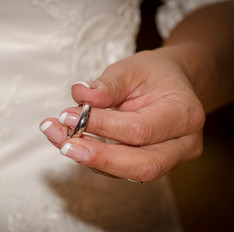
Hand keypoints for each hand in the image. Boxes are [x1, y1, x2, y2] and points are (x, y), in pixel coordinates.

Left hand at [40, 49, 204, 181]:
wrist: (170, 85)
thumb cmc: (153, 74)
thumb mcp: (132, 68)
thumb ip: (107, 84)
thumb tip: (79, 94)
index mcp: (184, 114)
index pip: (141, 129)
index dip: (102, 126)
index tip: (68, 115)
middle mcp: (182, 144)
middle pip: (142, 165)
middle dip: (99, 158)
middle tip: (64, 146)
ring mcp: (167, 159)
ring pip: (127, 172)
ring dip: (87, 158)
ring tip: (56, 136)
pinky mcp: (147, 163)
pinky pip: (118, 169)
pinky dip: (90, 157)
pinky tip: (65, 140)